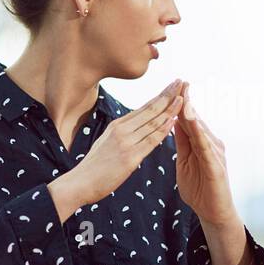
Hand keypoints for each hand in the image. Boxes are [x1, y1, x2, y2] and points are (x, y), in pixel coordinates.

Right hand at [49, 80, 182, 220]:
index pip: (144, 108)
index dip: (160, 96)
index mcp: (117, 126)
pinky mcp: (130, 157)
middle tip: (181, 81)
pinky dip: (163, 129)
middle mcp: (122, 130)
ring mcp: (126, 142)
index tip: (172, 86)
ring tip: (183, 96)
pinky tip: (174, 120)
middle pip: (150, 109)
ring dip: (170, 109)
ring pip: (153, 122)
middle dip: (168, 94)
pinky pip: (151, 140)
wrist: (80, 183)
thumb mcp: (106, 143)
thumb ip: (122, 135)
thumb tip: (133, 129)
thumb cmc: (94, 167)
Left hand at [173, 82, 238, 226]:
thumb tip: (172, 122)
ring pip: (201, 130)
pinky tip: (192, 125)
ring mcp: (215, 154)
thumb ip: (182, 143)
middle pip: (196, 120)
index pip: (189, 119)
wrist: (213, 212)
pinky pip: (206, 148)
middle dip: (187, 102)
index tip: (171, 86)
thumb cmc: (199, 188)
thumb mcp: (185, 161)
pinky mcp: (216, 167)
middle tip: (179, 82)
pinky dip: (199, 134)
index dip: (180, 103)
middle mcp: (211, 144)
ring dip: (192, 114)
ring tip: (184, 98)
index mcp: (201, 143)